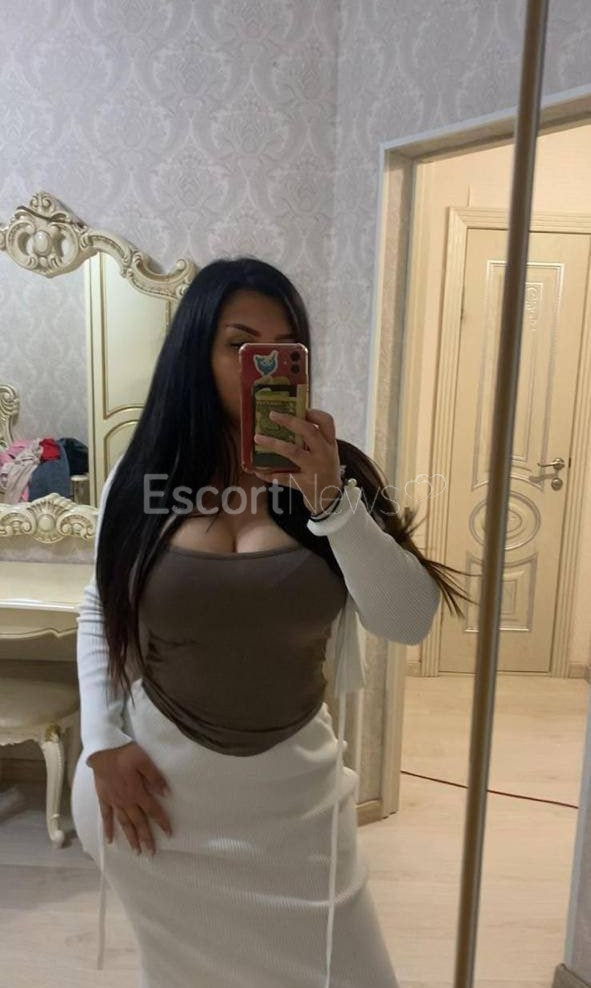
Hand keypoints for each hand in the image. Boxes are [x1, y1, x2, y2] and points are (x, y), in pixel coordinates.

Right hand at [88, 741, 171, 855]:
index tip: (169, 834)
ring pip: (124, 823)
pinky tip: (109, 840)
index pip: (153, 811)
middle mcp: (126, 801)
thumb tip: (166, 794)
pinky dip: (108, 829)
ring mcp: (114, 801)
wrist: (103, 750)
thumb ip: (155, 778)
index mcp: (138, 792)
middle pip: (138, 822)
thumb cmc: (125, 753)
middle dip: (146, 838)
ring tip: (135, 851)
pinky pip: (106, 817)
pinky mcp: (103, 799)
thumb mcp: (144, 761)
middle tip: (151, 854)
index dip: (162, 822)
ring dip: (130, 838)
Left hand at [249, 408, 342, 515]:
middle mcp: (324, 454)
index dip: (313, 413)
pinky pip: (283, 477)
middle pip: (309, 432)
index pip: (327, 422)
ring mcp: (315, 469)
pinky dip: (268, 473)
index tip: (299, 408)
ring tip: (257, 437)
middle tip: (272, 414)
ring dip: (273, 443)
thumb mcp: (325, 453)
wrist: (331, 499)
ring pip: (293, 452)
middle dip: (290, 421)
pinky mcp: (305, 484)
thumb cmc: (324, 469)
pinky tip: (257, 470)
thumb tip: (287, 422)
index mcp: (330, 444)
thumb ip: (313, 440)